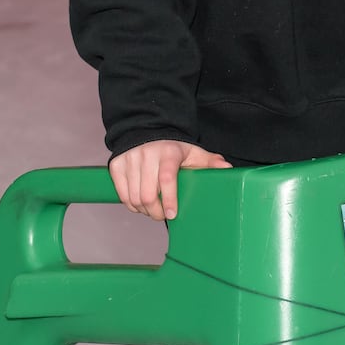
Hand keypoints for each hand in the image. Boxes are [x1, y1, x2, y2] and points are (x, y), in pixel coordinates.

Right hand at [108, 140, 230, 220]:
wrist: (146, 129)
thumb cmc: (173, 147)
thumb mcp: (192, 152)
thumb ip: (209, 161)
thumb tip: (228, 169)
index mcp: (168, 152)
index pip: (166, 179)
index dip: (169, 200)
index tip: (172, 215)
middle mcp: (146, 154)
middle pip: (148, 194)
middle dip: (155, 211)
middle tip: (163, 215)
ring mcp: (129, 159)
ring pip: (134, 197)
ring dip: (143, 210)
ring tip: (153, 210)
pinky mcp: (116, 165)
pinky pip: (122, 194)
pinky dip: (131, 205)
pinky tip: (140, 204)